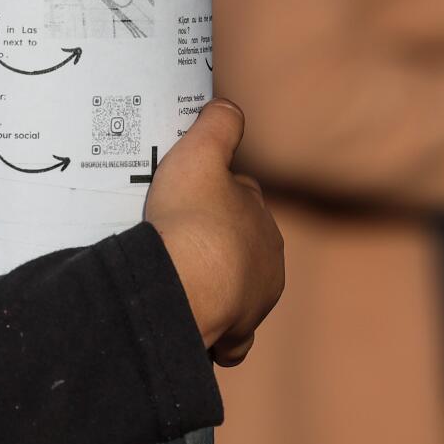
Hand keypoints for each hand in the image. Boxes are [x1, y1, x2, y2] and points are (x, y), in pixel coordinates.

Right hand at [144, 100, 283, 367]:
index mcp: (264, 222)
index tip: (186, 197)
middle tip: (175, 236)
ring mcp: (254, 303)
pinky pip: (230, 337)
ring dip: (215, 287)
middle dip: (216, 244)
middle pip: (239, 248)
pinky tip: (196, 325)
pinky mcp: (235, 334)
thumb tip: (228, 107)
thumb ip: (219, 125)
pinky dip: (217, 333)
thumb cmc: (193, 218)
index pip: (242, 201)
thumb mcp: (201, 152)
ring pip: (236, 291)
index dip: (215, 196)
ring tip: (178, 278)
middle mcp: (268, 263)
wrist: (187, 285)